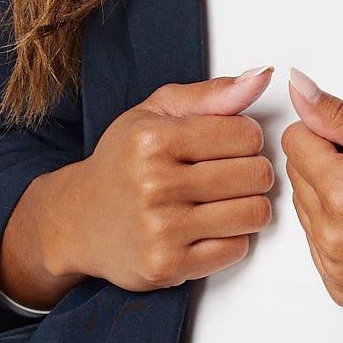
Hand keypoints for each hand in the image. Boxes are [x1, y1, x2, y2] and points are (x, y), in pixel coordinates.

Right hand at [0, 67, 275, 307]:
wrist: (79, 220)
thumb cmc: (123, 162)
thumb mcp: (156, 112)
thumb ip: (211, 94)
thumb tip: (263, 76)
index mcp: (152, 140)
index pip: (247, 134)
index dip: (244, 140)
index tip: (224, 147)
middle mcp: (154, 184)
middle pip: (256, 175)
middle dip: (250, 174)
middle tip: (224, 176)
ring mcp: (160, 229)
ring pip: (254, 213)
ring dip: (246, 207)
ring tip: (220, 201)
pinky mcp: (168, 266)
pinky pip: (237, 249)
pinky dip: (230, 238)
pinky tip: (206, 228)